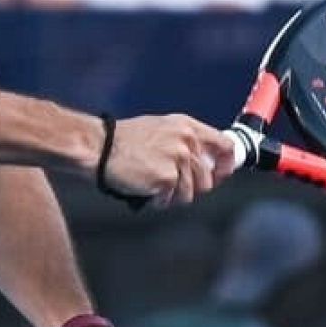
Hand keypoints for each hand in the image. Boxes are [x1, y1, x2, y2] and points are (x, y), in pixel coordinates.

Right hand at [102, 115, 236, 207]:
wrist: (100, 147)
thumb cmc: (123, 141)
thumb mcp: (160, 129)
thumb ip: (184, 142)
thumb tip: (203, 162)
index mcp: (187, 126)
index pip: (225, 146)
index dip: (225, 165)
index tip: (219, 174)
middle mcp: (186, 140)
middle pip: (207, 178)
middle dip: (191, 187)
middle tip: (171, 185)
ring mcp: (177, 159)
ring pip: (190, 193)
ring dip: (172, 195)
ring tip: (152, 182)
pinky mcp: (167, 177)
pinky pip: (171, 200)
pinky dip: (157, 200)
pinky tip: (144, 187)